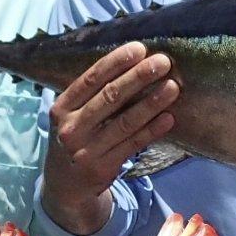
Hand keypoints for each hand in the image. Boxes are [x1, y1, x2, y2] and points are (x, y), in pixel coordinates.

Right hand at [39, 42, 177, 235]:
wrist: (64, 186)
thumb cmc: (76, 138)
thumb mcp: (71, 116)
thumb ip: (92, 95)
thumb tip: (132, 64)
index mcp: (62, 107)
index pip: (90, 79)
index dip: (115, 62)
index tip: (139, 49)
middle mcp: (71, 127)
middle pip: (109, 97)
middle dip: (138, 77)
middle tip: (163, 62)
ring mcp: (86, 149)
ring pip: (124, 122)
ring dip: (151, 103)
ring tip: (172, 87)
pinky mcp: (103, 167)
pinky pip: (132, 145)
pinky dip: (152, 130)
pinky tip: (169, 118)